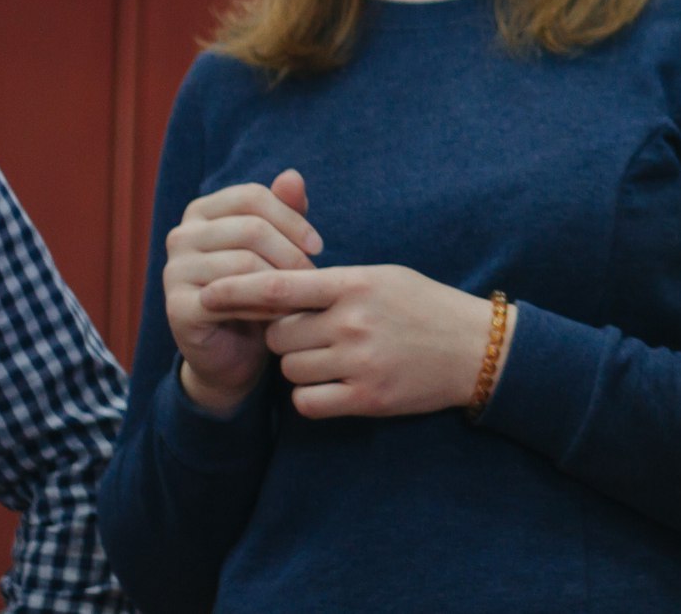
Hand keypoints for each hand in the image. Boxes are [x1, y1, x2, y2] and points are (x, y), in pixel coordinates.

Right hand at [163, 168, 320, 415]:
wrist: (235, 350)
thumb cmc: (261, 287)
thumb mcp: (278, 245)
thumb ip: (286, 210)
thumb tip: (292, 175)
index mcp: (202, 212)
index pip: (252, 196)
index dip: (292, 218)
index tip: (318, 245)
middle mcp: (180, 236)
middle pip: (251, 228)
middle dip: (291, 254)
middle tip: (313, 277)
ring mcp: (174, 271)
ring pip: (245, 262)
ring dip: (282, 282)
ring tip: (300, 296)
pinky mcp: (178, 307)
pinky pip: (232, 297)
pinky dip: (265, 306)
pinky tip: (281, 315)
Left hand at [198, 263, 497, 419]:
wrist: (474, 348)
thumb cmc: (424, 306)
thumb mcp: (382, 277)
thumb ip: (331, 282)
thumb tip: (274, 287)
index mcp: (355, 284)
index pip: (279, 287)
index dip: (236, 291)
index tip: (206, 294)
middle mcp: (352, 321)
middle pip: (279, 334)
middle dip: (287, 336)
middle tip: (316, 334)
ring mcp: (358, 361)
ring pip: (290, 368)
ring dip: (301, 366)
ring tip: (336, 357)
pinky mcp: (365, 398)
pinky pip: (307, 401)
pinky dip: (312, 396)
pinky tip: (336, 385)